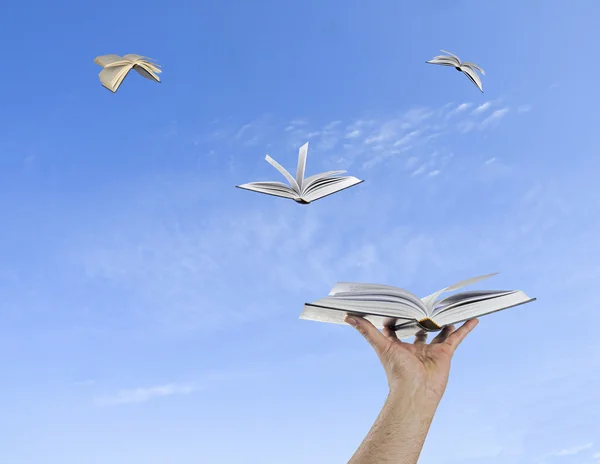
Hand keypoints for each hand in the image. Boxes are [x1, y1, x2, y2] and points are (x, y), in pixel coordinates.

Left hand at [345, 316, 477, 406]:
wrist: (416, 392)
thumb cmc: (397, 372)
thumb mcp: (381, 346)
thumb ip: (366, 330)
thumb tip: (347, 316)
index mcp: (399, 345)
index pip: (395, 328)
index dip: (394, 318)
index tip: (394, 304)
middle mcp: (414, 347)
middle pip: (418, 328)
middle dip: (421, 318)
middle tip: (423, 302)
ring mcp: (431, 350)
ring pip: (439, 332)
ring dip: (444, 322)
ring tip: (449, 308)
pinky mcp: (445, 353)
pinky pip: (457, 338)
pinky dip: (465, 329)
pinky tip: (473, 319)